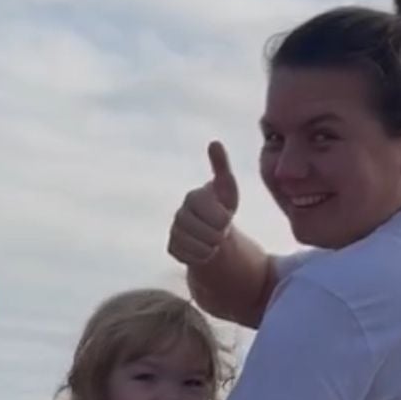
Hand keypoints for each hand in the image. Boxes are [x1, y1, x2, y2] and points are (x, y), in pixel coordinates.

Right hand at [168, 141, 238, 267]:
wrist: (215, 232)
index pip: (207, 211)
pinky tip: (205, 250)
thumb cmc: (222, 207)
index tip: (227, 219)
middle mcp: (179, 214)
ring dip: (211, 246)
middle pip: (203, 231)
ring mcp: (174, 231)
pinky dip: (202, 257)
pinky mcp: (172, 248)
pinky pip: (189, 257)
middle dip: (218, 234)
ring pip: (196, 246)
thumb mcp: (228, 188)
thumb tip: (214, 142)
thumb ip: (221, 167)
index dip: (221, 218)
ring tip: (214, 240)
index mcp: (193, 198)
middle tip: (222, 232)